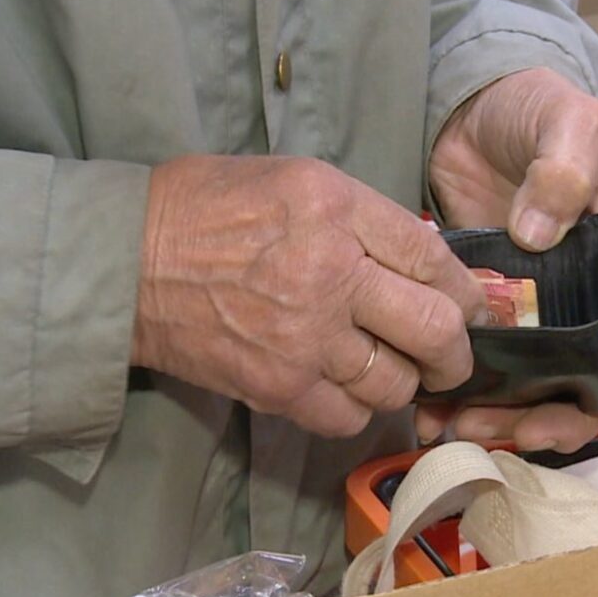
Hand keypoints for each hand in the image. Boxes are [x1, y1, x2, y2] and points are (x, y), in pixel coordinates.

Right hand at [132, 155, 486, 437]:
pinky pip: (349, 416)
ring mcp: (305, 337)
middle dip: (457, 350)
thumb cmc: (207, 208)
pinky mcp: (277, 387)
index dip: (467, 291)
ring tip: (390, 367)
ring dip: (404, 380)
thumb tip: (426, 261)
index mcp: (336, 209)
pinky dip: (358, 408)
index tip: (473, 306)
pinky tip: (346, 388)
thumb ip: (364, 218)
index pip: (434, 259)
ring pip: (396, 381)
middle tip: (453, 355)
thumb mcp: (295, 180)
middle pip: (434, 328)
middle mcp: (330, 273)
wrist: (124, 261)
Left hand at [422, 68, 597, 451]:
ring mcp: (541, 306)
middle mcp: (593, 293)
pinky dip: (466, 391)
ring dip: (503, 415)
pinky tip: (435, 408)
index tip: (589, 411)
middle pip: (589, 377)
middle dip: (551, 416)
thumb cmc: (535, 107)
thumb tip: (540, 232)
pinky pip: (486, 363)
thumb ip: (565, 167)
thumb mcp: (568, 120)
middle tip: (509, 430)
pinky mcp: (492, 308)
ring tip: (459, 425)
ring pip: (536, 382)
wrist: (468, 108)